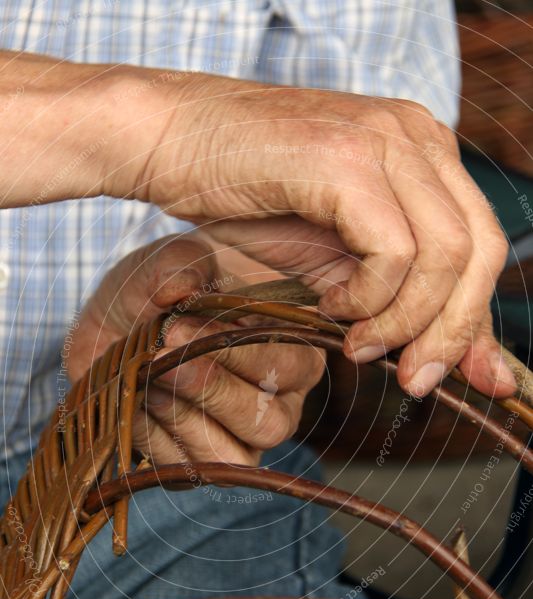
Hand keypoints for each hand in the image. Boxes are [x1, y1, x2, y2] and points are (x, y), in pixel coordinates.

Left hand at [67, 234, 324, 465]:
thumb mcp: (166, 262)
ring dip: (180, 416)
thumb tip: (181, 285)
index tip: (179, 327)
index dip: (238, 352)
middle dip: (210, 389)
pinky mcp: (196, 466)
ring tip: (144, 376)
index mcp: (293, 351)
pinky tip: (131, 396)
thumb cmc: (162, 290)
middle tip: (161, 355)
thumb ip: (178, 264)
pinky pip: (180, 468)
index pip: (290, 366)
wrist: (112, 324)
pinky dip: (149, 434)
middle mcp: (278, 404)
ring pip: (228, 455)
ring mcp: (239, 441)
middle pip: (268, 423)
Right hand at [108, 74, 513, 398]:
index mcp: (425, 155)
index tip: (472, 380)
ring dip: (404, 321)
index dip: (477, 321)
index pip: (483, 247)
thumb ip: (394, 299)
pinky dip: (368, 296)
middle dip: (453, 332)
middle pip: (481, 252)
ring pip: (445, 255)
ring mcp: (385, 140)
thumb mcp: (335, 260)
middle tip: (413, 379)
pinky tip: (328, 304)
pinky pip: (392, 251)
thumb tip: (442, 359)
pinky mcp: (346, 157)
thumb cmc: (246, 199)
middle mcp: (418, 137)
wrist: (171, 143)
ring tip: (357, 343)